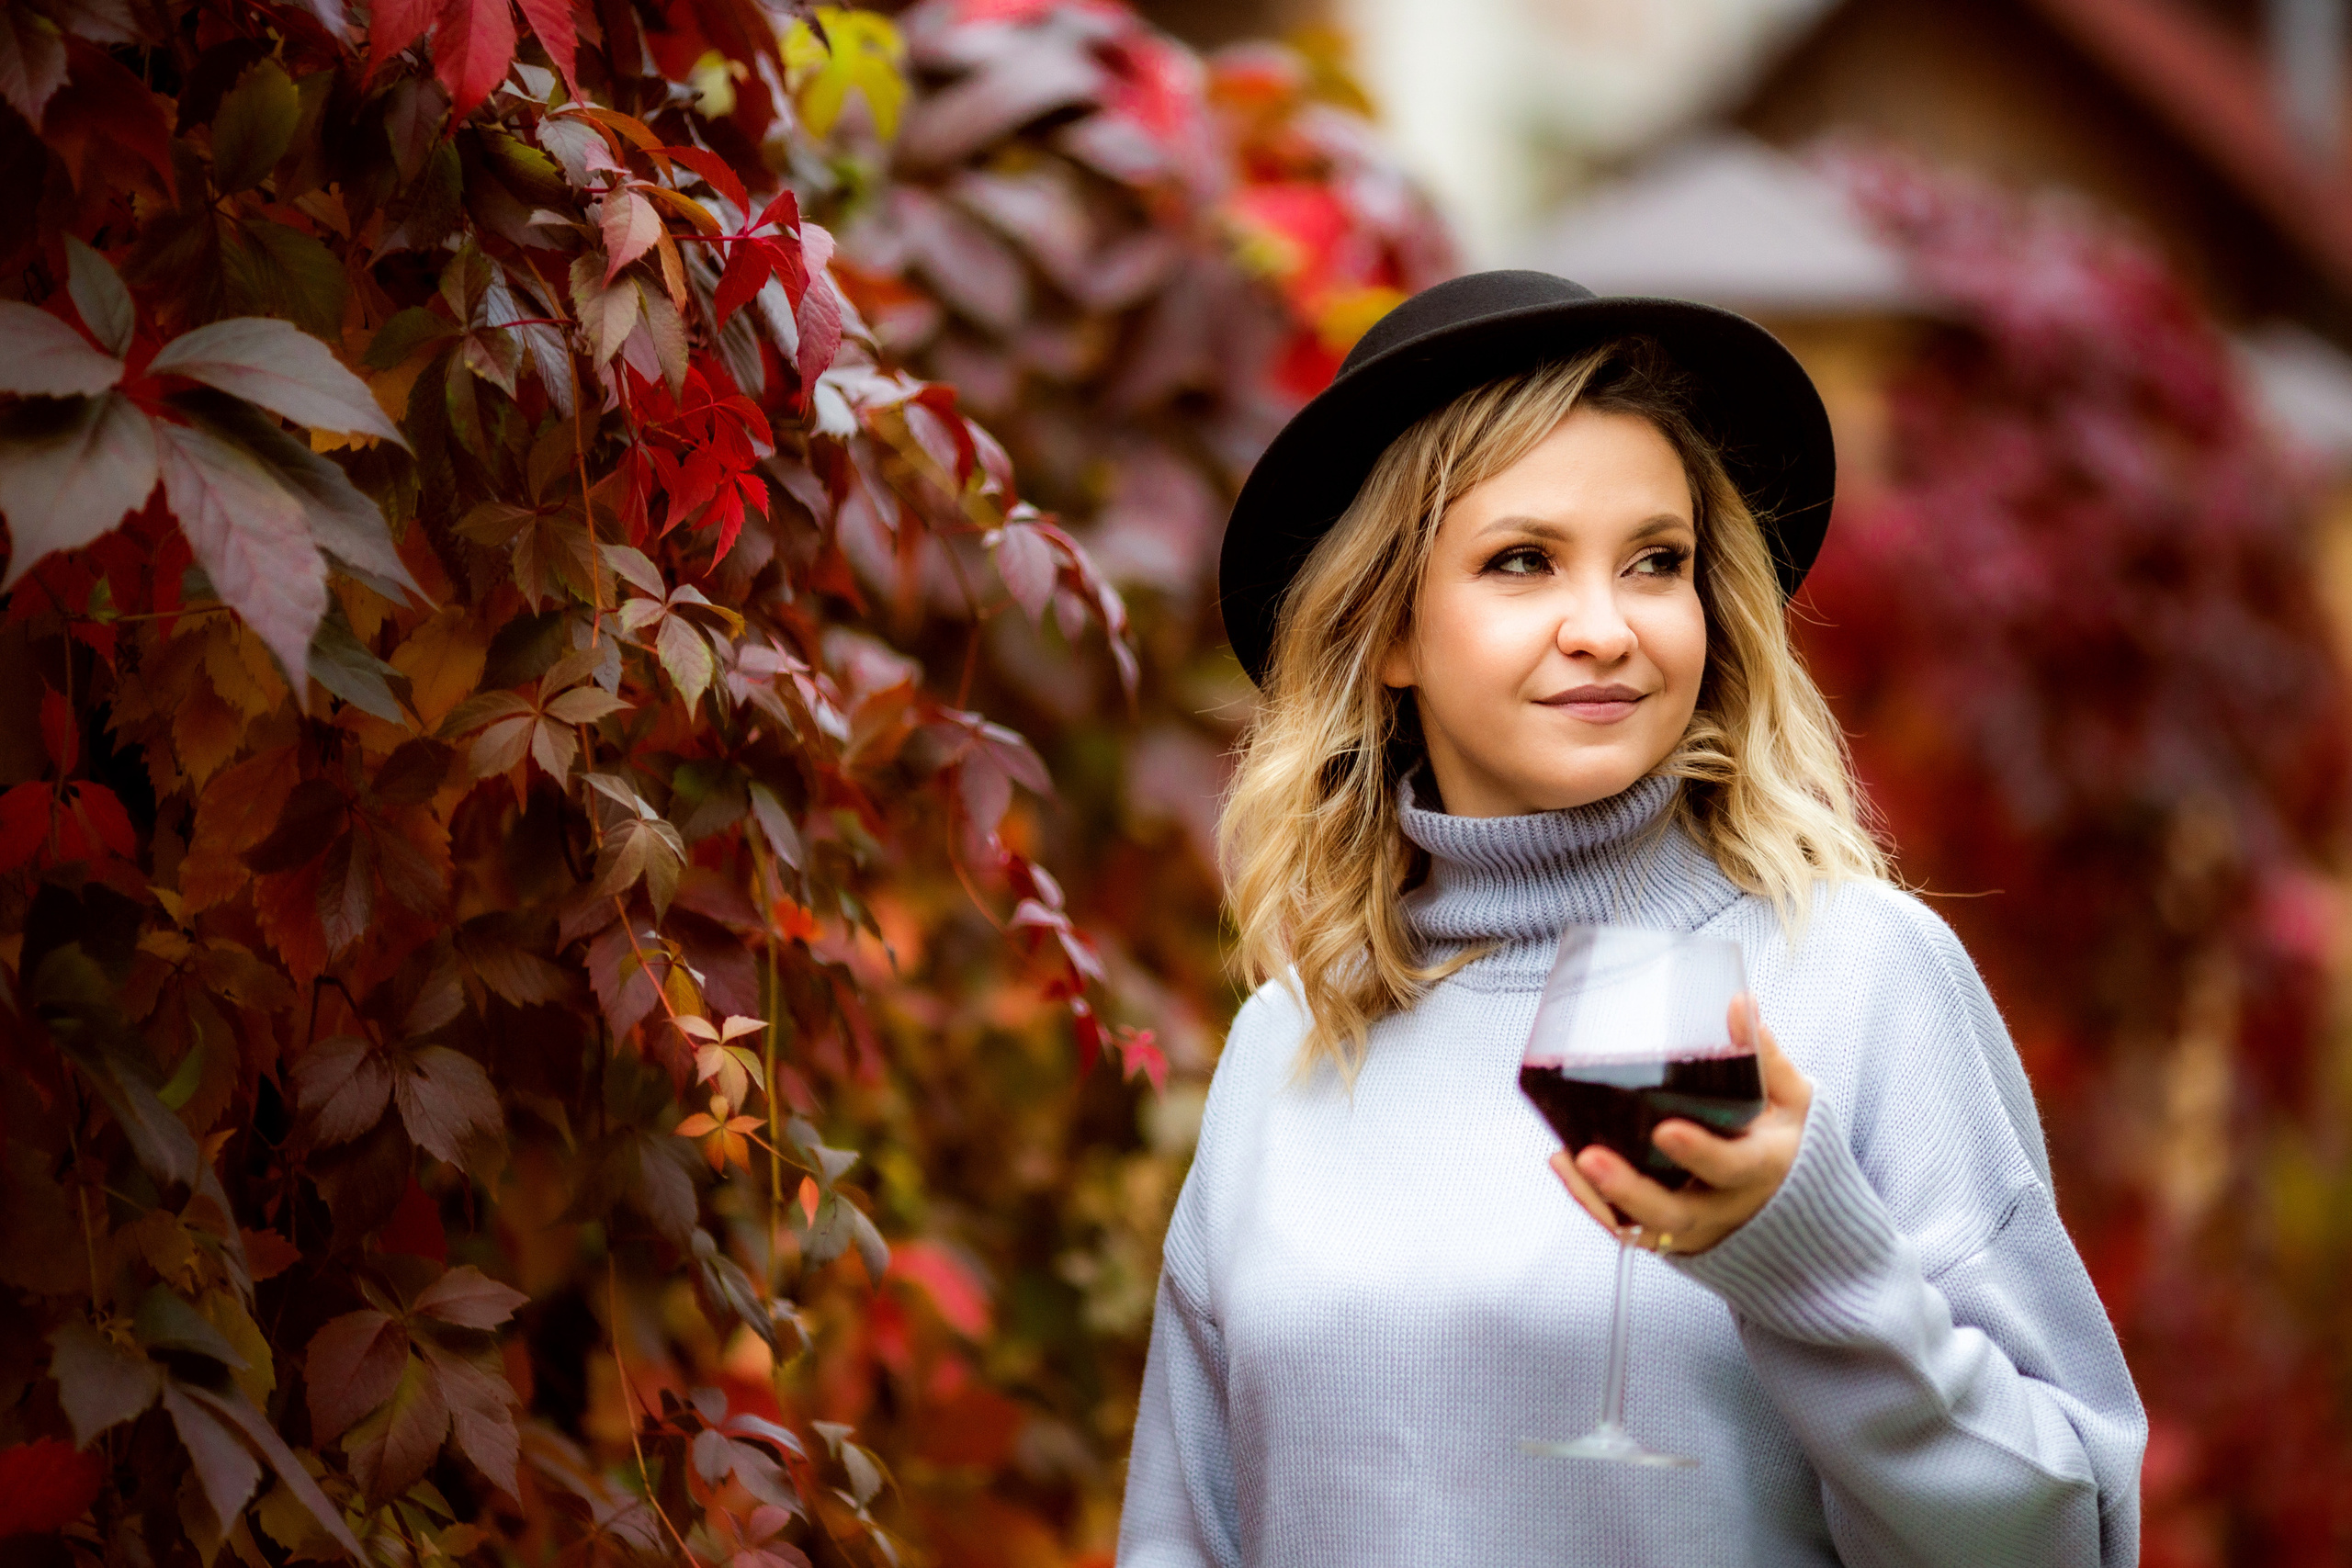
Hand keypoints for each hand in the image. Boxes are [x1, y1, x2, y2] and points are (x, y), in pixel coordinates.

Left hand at [1547, 995, 1810, 1255]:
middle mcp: (1725, 1206)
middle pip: (1674, 1213)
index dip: (1699, 1153)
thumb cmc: (1785, 1139)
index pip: (1731, 1168)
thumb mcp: (1793, 1099)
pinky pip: (1627, 1228)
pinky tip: (1565, 1163)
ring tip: (1566, 1159)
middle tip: (1589, 1157)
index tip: (1664, 1129)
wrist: (1790, 1202)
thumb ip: (1765, 1058)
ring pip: (1643, 1227)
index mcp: (1761, 1169)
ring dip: (1600, 1197)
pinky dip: (1594, 1202)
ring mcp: (1695, 1226)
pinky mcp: (1670, 1233)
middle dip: (1629, 1189)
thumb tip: (1738, 1003)